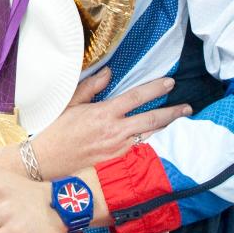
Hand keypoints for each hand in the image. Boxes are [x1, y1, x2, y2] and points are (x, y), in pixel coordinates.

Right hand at [31, 69, 190, 178]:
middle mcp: (115, 131)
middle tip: (187, 107)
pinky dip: (147, 139)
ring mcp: (117, 147)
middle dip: (172, 112)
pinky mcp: (114, 158)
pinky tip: (154, 135)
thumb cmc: (55, 128)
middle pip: (151, 120)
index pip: (136, 97)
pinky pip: (137, 146)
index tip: (169, 83)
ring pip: (147, 135)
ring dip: (163, 127)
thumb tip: (109, 73)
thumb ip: (92, 86)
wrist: (46, 159)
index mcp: (104, 113)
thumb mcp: (71, 102)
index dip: (155, 89)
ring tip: (178, 120)